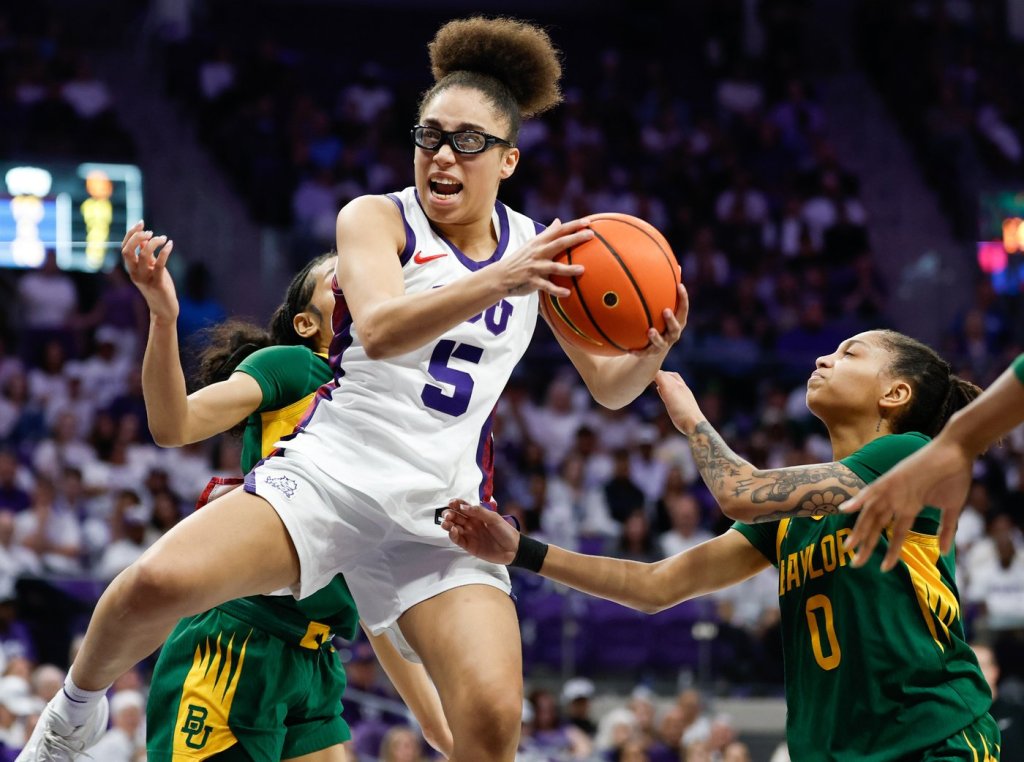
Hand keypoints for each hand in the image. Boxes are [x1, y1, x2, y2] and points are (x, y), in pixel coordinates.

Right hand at [121, 220, 177, 321]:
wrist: (164, 309)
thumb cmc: (158, 286)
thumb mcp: (150, 268)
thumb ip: (146, 255)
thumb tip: (144, 238)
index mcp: (132, 268)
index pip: (125, 248)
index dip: (131, 234)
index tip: (141, 223)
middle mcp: (135, 273)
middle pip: (128, 251)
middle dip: (137, 237)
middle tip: (150, 231)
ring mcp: (145, 279)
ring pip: (143, 256)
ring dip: (153, 243)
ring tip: (163, 238)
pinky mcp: (157, 283)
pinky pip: (159, 265)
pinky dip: (164, 252)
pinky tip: (170, 244)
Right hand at [440, 499, 520, 563]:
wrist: (513, 549)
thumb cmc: (505, 531)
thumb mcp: (494, 518)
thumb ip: (479, 512)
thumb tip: (463, 507)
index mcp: (477, 515)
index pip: (463, 507)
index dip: (456, 504)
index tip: (451, 502)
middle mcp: (471, 523)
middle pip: (456, 517)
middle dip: (449, 514)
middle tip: (447, 515)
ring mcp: (469, 534)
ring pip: (454, 528)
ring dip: (448, 524)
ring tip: (445, 523)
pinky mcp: (468, 546)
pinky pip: (458, 540)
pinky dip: (452, 535)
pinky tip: (452, 531)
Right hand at [496, 218, 591, 297]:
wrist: (501, 276)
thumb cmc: (520, 259)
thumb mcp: (532, 244)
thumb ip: (547, 233)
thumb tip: (559, 221)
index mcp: (539, 242)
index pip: (558, 230)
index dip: (573, 225)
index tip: (588, 222)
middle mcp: (538, 252)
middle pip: (559, 243)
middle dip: (575, 238)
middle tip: (591, 235)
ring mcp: (536, 267)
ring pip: (555, 267)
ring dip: (569, 268)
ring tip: (582, 269)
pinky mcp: (533, 281)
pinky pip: (547, 287)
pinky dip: (557, 290)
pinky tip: (567, 293)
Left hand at [630, 283, 688, 356]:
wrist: (652, 349)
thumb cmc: (658, 322)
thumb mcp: (661, 307)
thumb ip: (663, 290)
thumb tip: (665, 264)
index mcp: (677, 321)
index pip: (683, 309)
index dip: (683, 298)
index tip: (679, 285)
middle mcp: (672, 334)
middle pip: (676, 328)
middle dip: (672, 319)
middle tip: (665, 310)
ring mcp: (662, 345)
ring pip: (662, 343)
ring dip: (657, 337)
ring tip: (650, 331)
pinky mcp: (650, 354)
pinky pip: (644, 354)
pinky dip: (638, 352)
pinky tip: (629, 349)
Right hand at [654, 370, 703, 435]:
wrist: (692, 424)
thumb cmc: (681, 407)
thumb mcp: (669, 389)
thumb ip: (662, 378)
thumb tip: (653, 369)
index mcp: (678, 383)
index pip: (665, 373)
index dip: (655, 371)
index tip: (646, 372)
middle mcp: (681, 388)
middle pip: (670, 377)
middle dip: (661, 375)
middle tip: (650, 376)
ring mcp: (681, 397)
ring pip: (671, 386)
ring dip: (663, 383)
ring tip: (655, 383)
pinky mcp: (680, 406)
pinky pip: (671, 395)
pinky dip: (665, 392)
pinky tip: (662, 394)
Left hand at [840, 436, 972, 569]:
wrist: (957, 450)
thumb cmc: (956, 476)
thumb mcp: (952, 509)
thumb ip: (946, 530)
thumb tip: (944, 552)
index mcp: (909, 507)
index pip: (895, 534)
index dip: (889, 551)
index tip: (883, 568)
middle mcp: (897, 500)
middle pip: (877, 526)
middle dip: (865, 545)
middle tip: (854, 564)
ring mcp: (893, 489)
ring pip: (871, 513)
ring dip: (860, 530)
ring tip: (849, 547)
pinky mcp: (893, 478)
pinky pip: (872, 490)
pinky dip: (859, 499)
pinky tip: (845, 510)